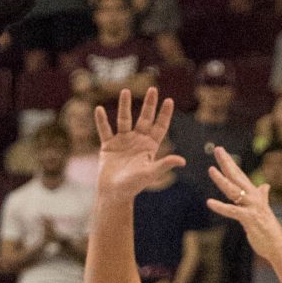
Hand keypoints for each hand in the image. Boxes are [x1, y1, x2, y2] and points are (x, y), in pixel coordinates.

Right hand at [92, 86, 183, 209]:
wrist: (113, 193)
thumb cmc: (133, 186)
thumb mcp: (149, 173)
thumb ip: (164, 165)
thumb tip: (182, 161)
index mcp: (149, 147)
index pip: (159, 127)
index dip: (164, 114)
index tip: (169, 100)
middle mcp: (137, 141)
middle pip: (144, 118)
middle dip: (149, 104)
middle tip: (153, 89)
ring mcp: (122, 141)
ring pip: (124, 119)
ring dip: (125, 106)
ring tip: (126, 91)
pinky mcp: (108, 145)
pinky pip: (104, 130)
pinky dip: (101, 120)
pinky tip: (99, 109)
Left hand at [204, 143, 281, 263]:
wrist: (277, 246)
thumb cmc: (268, 229)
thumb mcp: (264, 209)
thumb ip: (262, 196)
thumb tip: (265, 186)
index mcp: (254, 195)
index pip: (239, 175)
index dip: (230, 163)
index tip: (221, 151)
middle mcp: (253, 198)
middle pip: (237, 177)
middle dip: (227, 163)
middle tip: (218, 149)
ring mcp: (252, 207)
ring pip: (234, 191)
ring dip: (222, 180)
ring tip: (211, 170)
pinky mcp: (249, 219)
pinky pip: (233, 211)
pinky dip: (221, 207)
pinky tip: (209, 202)